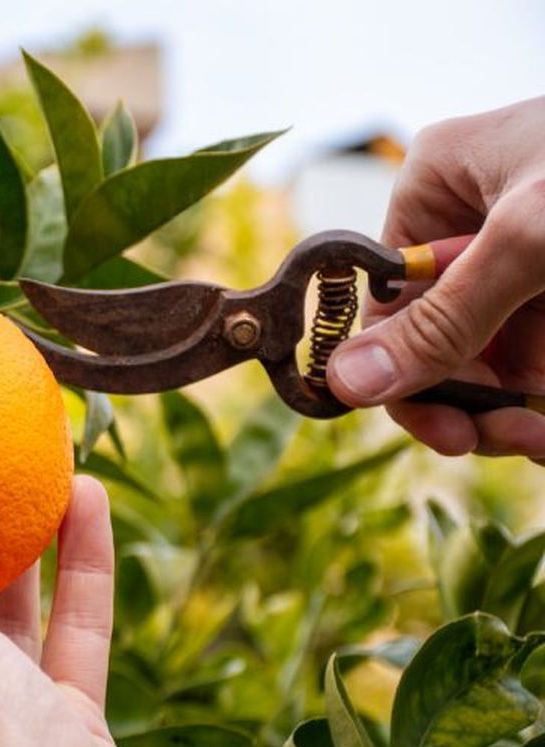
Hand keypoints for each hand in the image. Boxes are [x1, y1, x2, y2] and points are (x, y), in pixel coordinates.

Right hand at [327, 96, 544, 457]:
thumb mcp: (531, 244)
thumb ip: (442, 322)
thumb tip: (345, 383)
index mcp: (443, 183)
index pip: (388, 290)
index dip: (397, 363)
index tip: (436, 426)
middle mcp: (479, 223)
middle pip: (438, 334)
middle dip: (466, 398)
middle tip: (489, 441)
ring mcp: (530, 262)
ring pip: (493, 360)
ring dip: (509, 413)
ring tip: (540, 438)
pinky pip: (538, 365)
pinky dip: (542, 404)